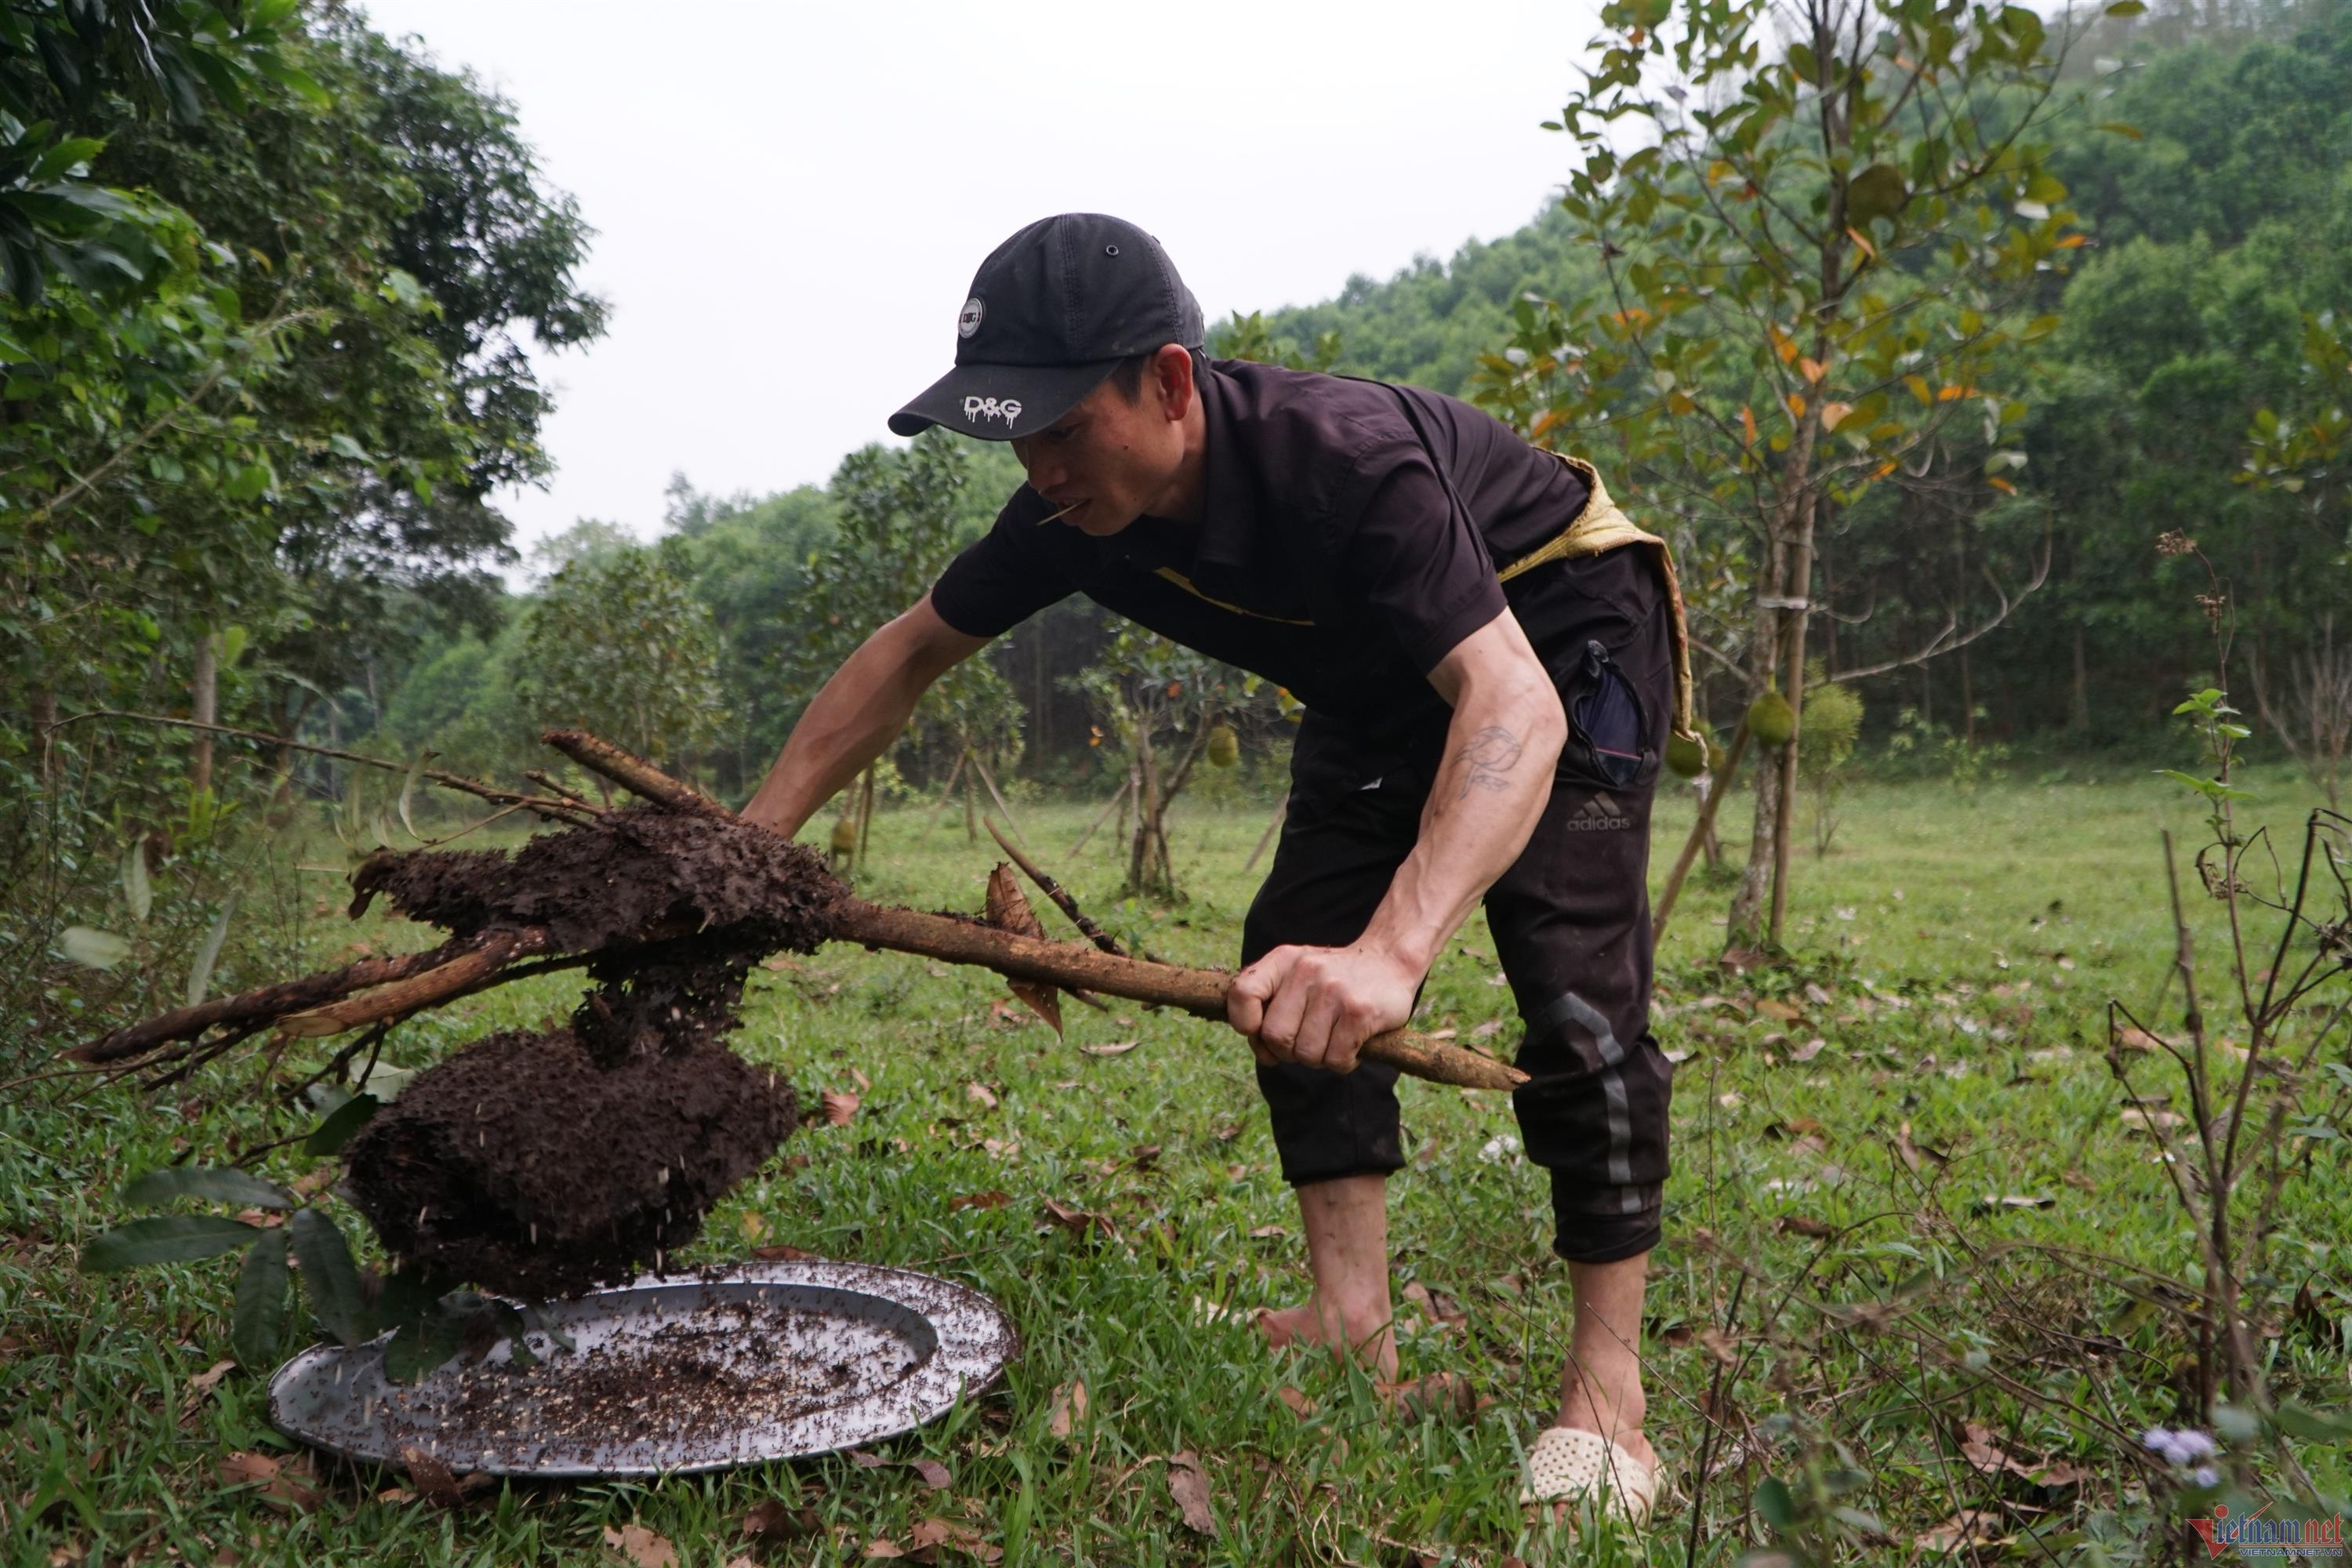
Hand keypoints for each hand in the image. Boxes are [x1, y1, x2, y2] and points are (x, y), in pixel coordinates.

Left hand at [1225, 943, 1421, 1073]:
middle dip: (1289, 1051)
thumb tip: (1263, 1052)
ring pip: (1306, 1054)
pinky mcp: (1359, 1012)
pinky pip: (1335, 1060)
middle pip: (1275, 1036)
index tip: (1259, 1032)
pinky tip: (1352, 1047)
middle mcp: (1306, 971)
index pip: (1242, 994)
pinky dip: (1343, 1063)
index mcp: (1283, 961)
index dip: (1245, 1024)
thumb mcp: (1297, 975)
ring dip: (1319, 1059)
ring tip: (1333, 1040)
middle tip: (1308, 1042)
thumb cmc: (1335, 980)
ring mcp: (1333, 991)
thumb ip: (1271, 1006)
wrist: (1390, 961)